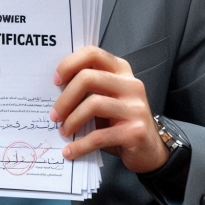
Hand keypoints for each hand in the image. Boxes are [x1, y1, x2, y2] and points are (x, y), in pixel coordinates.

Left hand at [50, 46, 168, 172]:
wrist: (150, 150)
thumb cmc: (119, 119)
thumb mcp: (106, 96)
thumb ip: (88, 87)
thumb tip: (54, 89)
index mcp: (120, 69)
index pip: (92, 53)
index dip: (69, 64)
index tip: (55, 81)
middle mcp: (130, 84)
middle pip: (88, 78)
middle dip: (65, 98)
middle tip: (54, 114)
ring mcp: (135, 107)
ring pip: (93, 104)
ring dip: (71, 120)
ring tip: (62, 131)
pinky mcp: (135, 131)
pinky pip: (99, 136)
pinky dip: (80, 145)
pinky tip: (70, 151)